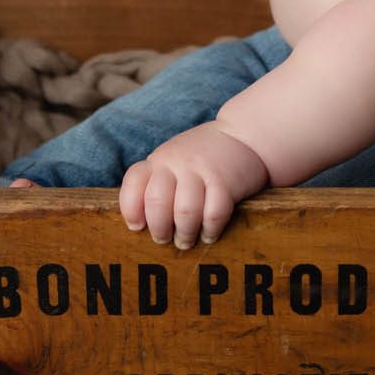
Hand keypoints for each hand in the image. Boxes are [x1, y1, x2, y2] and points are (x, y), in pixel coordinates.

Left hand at [119, 121, 269, 248]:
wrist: (243, 134)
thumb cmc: (204, 156)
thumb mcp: (174, 160)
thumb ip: (159, 183)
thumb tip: (143, 224)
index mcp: (160, 160)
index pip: (134, 183)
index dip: (131, 209)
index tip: (137, 226)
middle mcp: (176, 162)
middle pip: (157, 202)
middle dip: (159, 228)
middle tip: (165, 238)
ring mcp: (201, 169)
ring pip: (184, 212)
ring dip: (185, 234)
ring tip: (187, 240)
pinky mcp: (226, 181)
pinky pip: (214, 214)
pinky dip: (210, 231)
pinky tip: (209, 234)